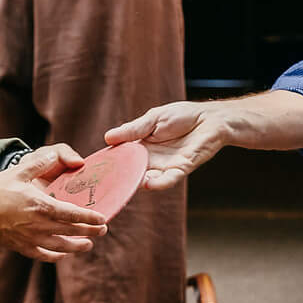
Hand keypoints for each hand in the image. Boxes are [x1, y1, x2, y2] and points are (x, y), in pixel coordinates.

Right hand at [0, 145, 107, 261]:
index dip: (90, 218)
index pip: (73, 214)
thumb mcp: (19, 172)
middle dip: (89, 232)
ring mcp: (31, 238)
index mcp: (42, 206)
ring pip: (61, 246)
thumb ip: (39, 163)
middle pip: (71, 231)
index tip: (102, 220)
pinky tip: (62, 254)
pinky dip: (55, 256)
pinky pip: (43, 254)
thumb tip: (55, 154)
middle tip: (102, 231)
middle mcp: (40, 225)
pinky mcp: (22, 247)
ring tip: (88, 245)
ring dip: (76, 246)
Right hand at [106, 102, 229, 190]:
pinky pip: (169, 179)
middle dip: (120, 179)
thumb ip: (133, 130)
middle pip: (132, 172)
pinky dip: (159, 183)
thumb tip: (108, 137)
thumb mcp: (153, 119)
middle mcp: (151, 160)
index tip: (93, 169)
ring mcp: (165, 166)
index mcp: (141, 146)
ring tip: (124, 186)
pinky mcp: (181, 168)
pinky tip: (148, 184)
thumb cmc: (183, 116)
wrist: (210, 118)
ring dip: (136, 183)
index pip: (122, 158)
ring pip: (147, 179)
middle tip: (103, 185)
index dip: (109, 163)